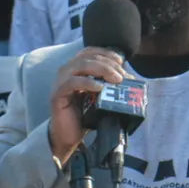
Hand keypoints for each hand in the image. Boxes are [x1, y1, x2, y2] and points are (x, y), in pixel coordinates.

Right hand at [48, 47, 128, 162]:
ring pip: (81, 65)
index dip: (106, 53)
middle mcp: (67, 71)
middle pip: (88, 57)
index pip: (91, 51)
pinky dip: (88, 82)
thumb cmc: (85, 115)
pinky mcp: (58, 94)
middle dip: (108, 64)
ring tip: (115, 80)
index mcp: (76, 68)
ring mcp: (61, 81)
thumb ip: (110, 85)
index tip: (121, 62)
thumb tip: (131, 79)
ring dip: (101, 70)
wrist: (69, 136)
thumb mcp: (101, 97)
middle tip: (122, 76)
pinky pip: (72, 83)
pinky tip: (99, 87)